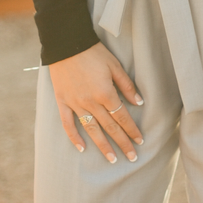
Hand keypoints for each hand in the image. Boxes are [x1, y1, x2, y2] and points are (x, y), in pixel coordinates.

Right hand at [49, 42, 143, 164]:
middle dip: (122, 143)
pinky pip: (67, 124)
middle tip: (132, 157)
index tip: (140, 141)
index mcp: (105, 93)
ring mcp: (75, 103)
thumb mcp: (114, 66)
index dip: (132, 130)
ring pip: (91, 129)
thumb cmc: (93, 52)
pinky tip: (82, 149)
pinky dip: (74, 137)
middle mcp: (91, 102)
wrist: (66, 43)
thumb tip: (139, 102)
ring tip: (112, 159)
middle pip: (110, 127)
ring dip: (102, 146)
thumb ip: (127, 86)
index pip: (122, 117)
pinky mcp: (62, 101)